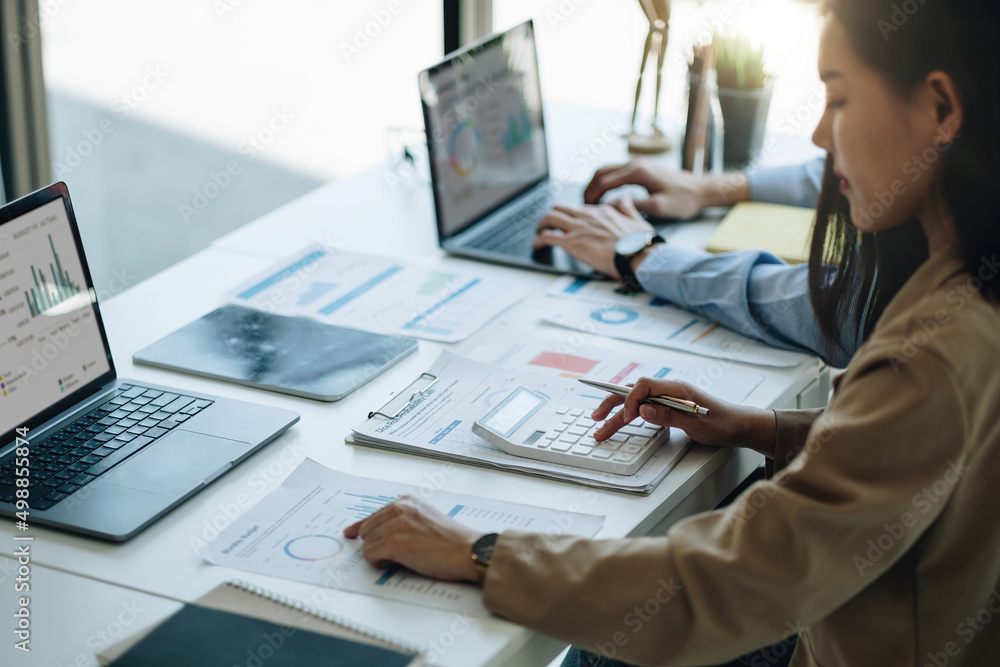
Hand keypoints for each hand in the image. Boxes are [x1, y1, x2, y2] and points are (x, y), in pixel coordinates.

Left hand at [343, 495, 481, 582]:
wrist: (468, 551)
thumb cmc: (452, 542)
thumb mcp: (425, 519)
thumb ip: (403, 520)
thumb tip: (378, 532)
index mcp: (407, 501)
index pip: (373, 515)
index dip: (361, 527)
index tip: (351, 532)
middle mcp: (400, 508)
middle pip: (366, 530)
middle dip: (375, 544)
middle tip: (393, 554)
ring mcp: (396, 524)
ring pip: (367, 544)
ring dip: (379, 555)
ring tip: (402, 557)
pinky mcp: (394, 542)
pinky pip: (370, 555)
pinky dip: (379, 563)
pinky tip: (396, 562)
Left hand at [533, 197, 653, 277]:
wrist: (638, 255)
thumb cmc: (641, 244)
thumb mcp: (638, 220)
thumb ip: (628, 208)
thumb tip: (625, 197)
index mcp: (602, 211)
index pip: (580, 209)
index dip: (572, 217)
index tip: (570, 225)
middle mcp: (588, 216)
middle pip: (559, 208)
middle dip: (550, 216)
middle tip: (547, 226)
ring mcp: (579, 228)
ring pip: (549, 218)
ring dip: (541, 225)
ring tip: (538, 234)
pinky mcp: (572, 242)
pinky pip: (547, 237)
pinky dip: (538, 241)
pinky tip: (537, 246)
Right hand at [583, 159, 750, 218]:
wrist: (700, 190)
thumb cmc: (683, 200)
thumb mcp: (658, 208)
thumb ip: (632, 206)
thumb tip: (610, 207)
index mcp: (637, 171)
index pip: (604, 182)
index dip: (591, 196)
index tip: (585, 211)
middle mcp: (635, 163)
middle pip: (601, 172)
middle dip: (589, 189)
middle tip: (583, 206)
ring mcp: (637, 164)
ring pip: (606, 171)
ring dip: (595, 185)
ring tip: (590, 203)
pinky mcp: (640, 168)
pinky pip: (615, 173)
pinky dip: (605, 183)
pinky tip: (604, 197)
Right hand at [592, 378, 775, 455]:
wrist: (737, 425)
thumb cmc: (721, 422)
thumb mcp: (695, 423)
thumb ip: (667, 415)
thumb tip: (642, 411)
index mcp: (675, 387)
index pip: (643, 386)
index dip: (631, 401)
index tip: (628, 418)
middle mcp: (668, 389)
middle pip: (633, 391)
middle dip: (612, 403)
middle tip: (596, 418)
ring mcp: (667, 397)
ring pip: (635, 401)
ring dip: (616, 411)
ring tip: (599, 422)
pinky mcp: (668, 407)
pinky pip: (643, 407)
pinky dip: (629, 414)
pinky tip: (620, 420)